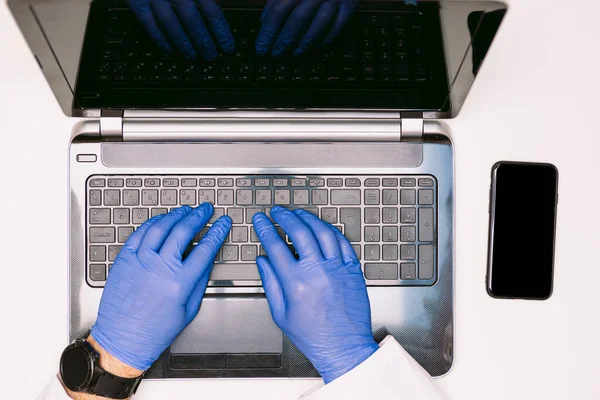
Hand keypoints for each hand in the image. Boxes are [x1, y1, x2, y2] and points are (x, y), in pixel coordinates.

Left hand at [90, 204, 231, 370]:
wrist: (123, 339)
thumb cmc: (155, 330)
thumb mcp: (189, 309)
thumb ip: (200, 280)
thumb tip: (207, 258)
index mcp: (180, 282)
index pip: (205, 248)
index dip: (217, 232)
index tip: (223, 223)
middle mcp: (159, 268)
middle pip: (183, 231)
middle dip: (198, 216)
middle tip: (206, 209)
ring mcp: (139, 262)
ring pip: (160, 227)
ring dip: (176, 215)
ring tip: (185, 210)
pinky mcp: (124, 261)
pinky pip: (139, 234)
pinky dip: (152, 223)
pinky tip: (161, 220)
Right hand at [127, 0, 234, 59]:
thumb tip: (229, 1)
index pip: (212, 11)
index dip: (221, 32)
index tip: (228, 46)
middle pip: (193, 22)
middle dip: (204, 42)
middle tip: (212, 57)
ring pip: (171, 25)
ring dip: (183, 44)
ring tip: (192, 56)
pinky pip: (148, 22)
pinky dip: (159, 38)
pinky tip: (168, 49)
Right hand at [252, 206, 377, 382]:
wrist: (343, 347)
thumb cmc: (313, 335)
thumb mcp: (281, 313)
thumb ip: (270, 283)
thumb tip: (263, 261)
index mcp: (296, 283)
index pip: (275, 246)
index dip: (265, 229)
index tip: (260, 220)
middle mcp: (317, 271)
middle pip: (299, 232)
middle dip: (285, 217)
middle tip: (278, 211)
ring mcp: (338, 268)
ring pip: (323, 232)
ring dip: (308, 219)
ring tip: (298, 214)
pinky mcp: (353, 270)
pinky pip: (342, 242)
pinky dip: (330, 231)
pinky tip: (322, 228)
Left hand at [255, 0, 357, 56]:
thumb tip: (264, 20)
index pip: (278, 10)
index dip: (269, 31)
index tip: (261, 48)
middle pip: (298, 19)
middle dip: (285, 40)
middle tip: (276, 54)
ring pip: (320, 23)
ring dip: (306, 42)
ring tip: (295, 53)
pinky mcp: (349, 4)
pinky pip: (338, 25)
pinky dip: (327, 39)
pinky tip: (316, 48)